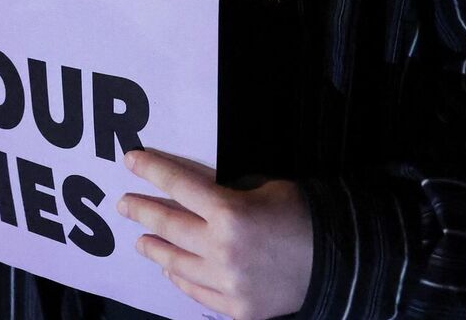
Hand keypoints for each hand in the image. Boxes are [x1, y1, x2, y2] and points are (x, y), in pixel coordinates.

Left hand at [119, 149, 311, 319]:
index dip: (152, 170)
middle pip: (168, 226)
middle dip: (141, 211)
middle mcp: (221, 249)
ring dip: (155, 249)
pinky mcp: (237, 309)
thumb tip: (199, 196)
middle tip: (124, 204)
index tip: (131, 161)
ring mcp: (226, 283)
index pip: (179, 186)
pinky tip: (171, 271)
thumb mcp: (264, 189)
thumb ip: (228, 193)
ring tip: (141, 240)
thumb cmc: (304, 216)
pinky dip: (180, 280)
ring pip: (176, 263)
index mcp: (230, 212)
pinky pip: (197, 293)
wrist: (341, 262)